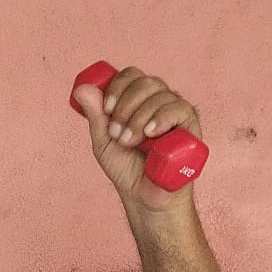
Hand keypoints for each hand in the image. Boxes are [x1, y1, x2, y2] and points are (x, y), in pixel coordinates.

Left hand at [71, 65, 202, 214]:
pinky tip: (151, 133)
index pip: (131, 76)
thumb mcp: (104, 141)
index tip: (106, 110)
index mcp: (138, 100)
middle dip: (125, 106)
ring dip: (138, 118)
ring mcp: (175, 111)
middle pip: (144, 81)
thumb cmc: (126, 168)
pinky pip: (179, 108)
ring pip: (159, 95)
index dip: (117, 88)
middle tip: (117, 134)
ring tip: (130, 142)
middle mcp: (158, 100)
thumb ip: (95, 115)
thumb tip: (81, 88)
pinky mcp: (190, 124)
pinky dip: (161, 117)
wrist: (143, 195)